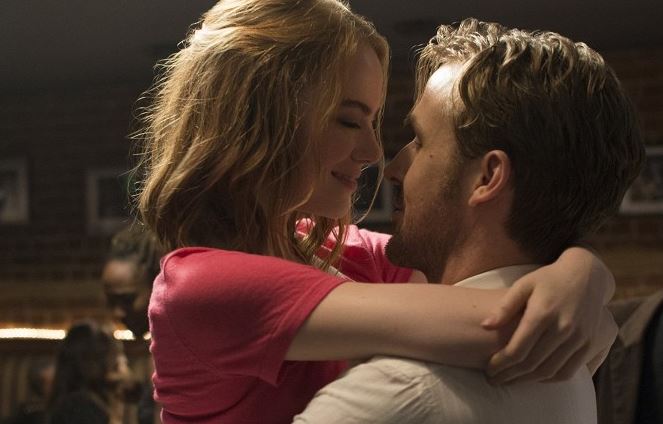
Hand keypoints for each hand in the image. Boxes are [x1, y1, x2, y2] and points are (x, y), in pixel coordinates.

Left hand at [480, 246, 617, 383]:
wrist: (587, 275)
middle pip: (532, 364)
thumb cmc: (548, 279)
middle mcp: (563, 328)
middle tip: (494, 379)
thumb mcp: (523, 285)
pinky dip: (549, 379)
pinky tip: (534, 377)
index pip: (518, 349)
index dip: (500, 364)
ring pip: (550, 372)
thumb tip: (485, 326)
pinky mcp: (590, 344)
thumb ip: (504, 306)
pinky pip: (568, 371)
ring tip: (511, 380)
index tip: (489, 370)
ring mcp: (579, 338)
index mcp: (542, 313)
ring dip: (527, 381)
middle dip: (510, 376)